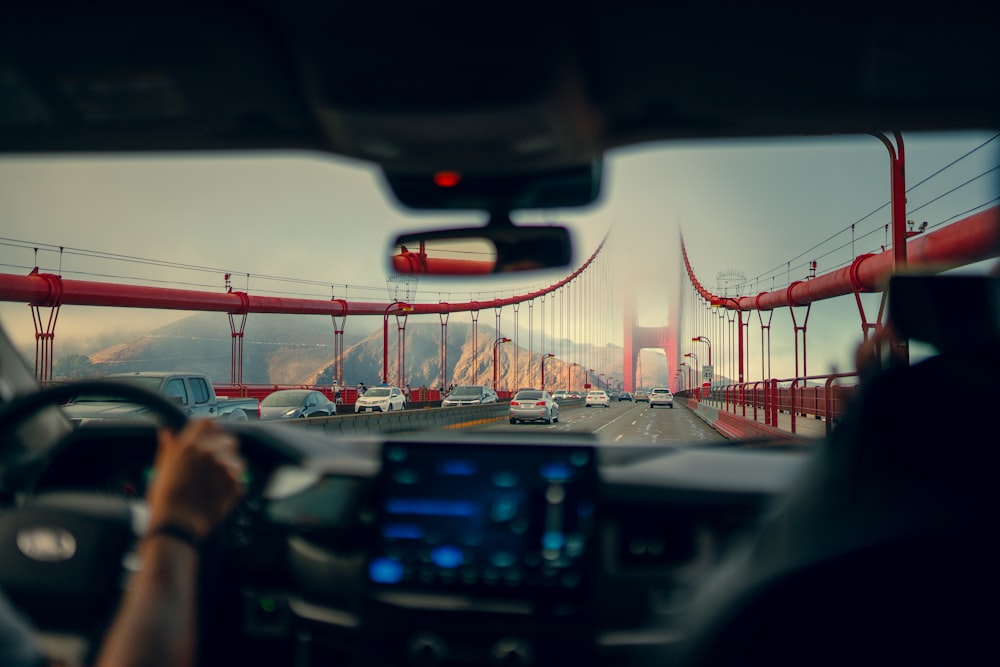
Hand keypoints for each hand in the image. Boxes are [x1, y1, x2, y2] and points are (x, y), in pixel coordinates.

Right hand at [147, 419, 244, 539]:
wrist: (177, 526)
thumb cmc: (165, 501)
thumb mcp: (161, 469)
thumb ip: (168, 447)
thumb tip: (167, 432)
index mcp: (190, 445)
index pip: (208, 423)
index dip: (208, 432)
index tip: (207, 440)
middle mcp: (210, 452)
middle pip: (227, 439)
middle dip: (222, 450)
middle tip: (211, 467)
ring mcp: (225, 468)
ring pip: (237, 459)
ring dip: (229, 468)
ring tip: (214, 484)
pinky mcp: (236, 483)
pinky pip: (241, 479)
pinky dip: (233, 485)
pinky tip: (218, 494)